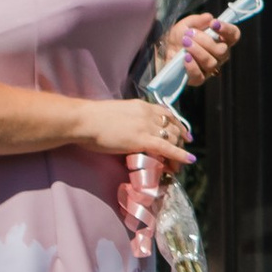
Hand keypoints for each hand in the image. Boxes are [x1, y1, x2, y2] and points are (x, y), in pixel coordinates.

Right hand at [73, 96, 193, 168]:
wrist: (82, 120)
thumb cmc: (91, 118)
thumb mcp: (117, 113)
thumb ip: (129, 119)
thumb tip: (131, 129)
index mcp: (141, 106)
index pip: (167, 115)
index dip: (177, 126)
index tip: (184, 134)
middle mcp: (148, 114)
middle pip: (172, 128)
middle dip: (179, 142)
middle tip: (182, 153)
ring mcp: (146, 126)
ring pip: (171, 138)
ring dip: (178, 151)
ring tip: (179, 165)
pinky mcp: (142, 139)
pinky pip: (167, 148)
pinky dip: (180, 155)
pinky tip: (189, 160)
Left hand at [165, 13, 240, 86]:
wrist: (164, 51)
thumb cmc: (179, 37)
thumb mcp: (185, 24)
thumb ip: (197, 20)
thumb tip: (208, 17)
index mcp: (220, 40)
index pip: (233, 35)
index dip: (227, 30)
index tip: (213, 23)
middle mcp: (219, 55)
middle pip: (222, 50)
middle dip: (205, 40)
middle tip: (189, 34)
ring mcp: (210, 68)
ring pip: (211, 62)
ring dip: (197, 50)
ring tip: (185, 43)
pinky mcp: (199, 78)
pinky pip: (200, 75)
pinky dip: (192, 65)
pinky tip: (185, 57)